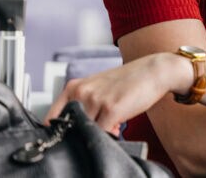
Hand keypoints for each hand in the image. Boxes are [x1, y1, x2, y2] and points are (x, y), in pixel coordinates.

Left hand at [45, 52, 193, 134]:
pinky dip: (110, 133)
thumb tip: (79, 131)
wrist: (152, 71)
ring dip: (100, 131)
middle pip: (71, 127)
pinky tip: (120, 123)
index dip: (62, 129)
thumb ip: (84, 106)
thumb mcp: (98, 88)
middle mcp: (81, 92)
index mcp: (74, 87)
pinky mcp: (111, 108)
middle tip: (103, 123)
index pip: (52, 117)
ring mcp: (95, 100)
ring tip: (114, 120)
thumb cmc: (127, 80)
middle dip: (86, 130)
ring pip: (87, 130)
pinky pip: (102, 133)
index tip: (73, 131)